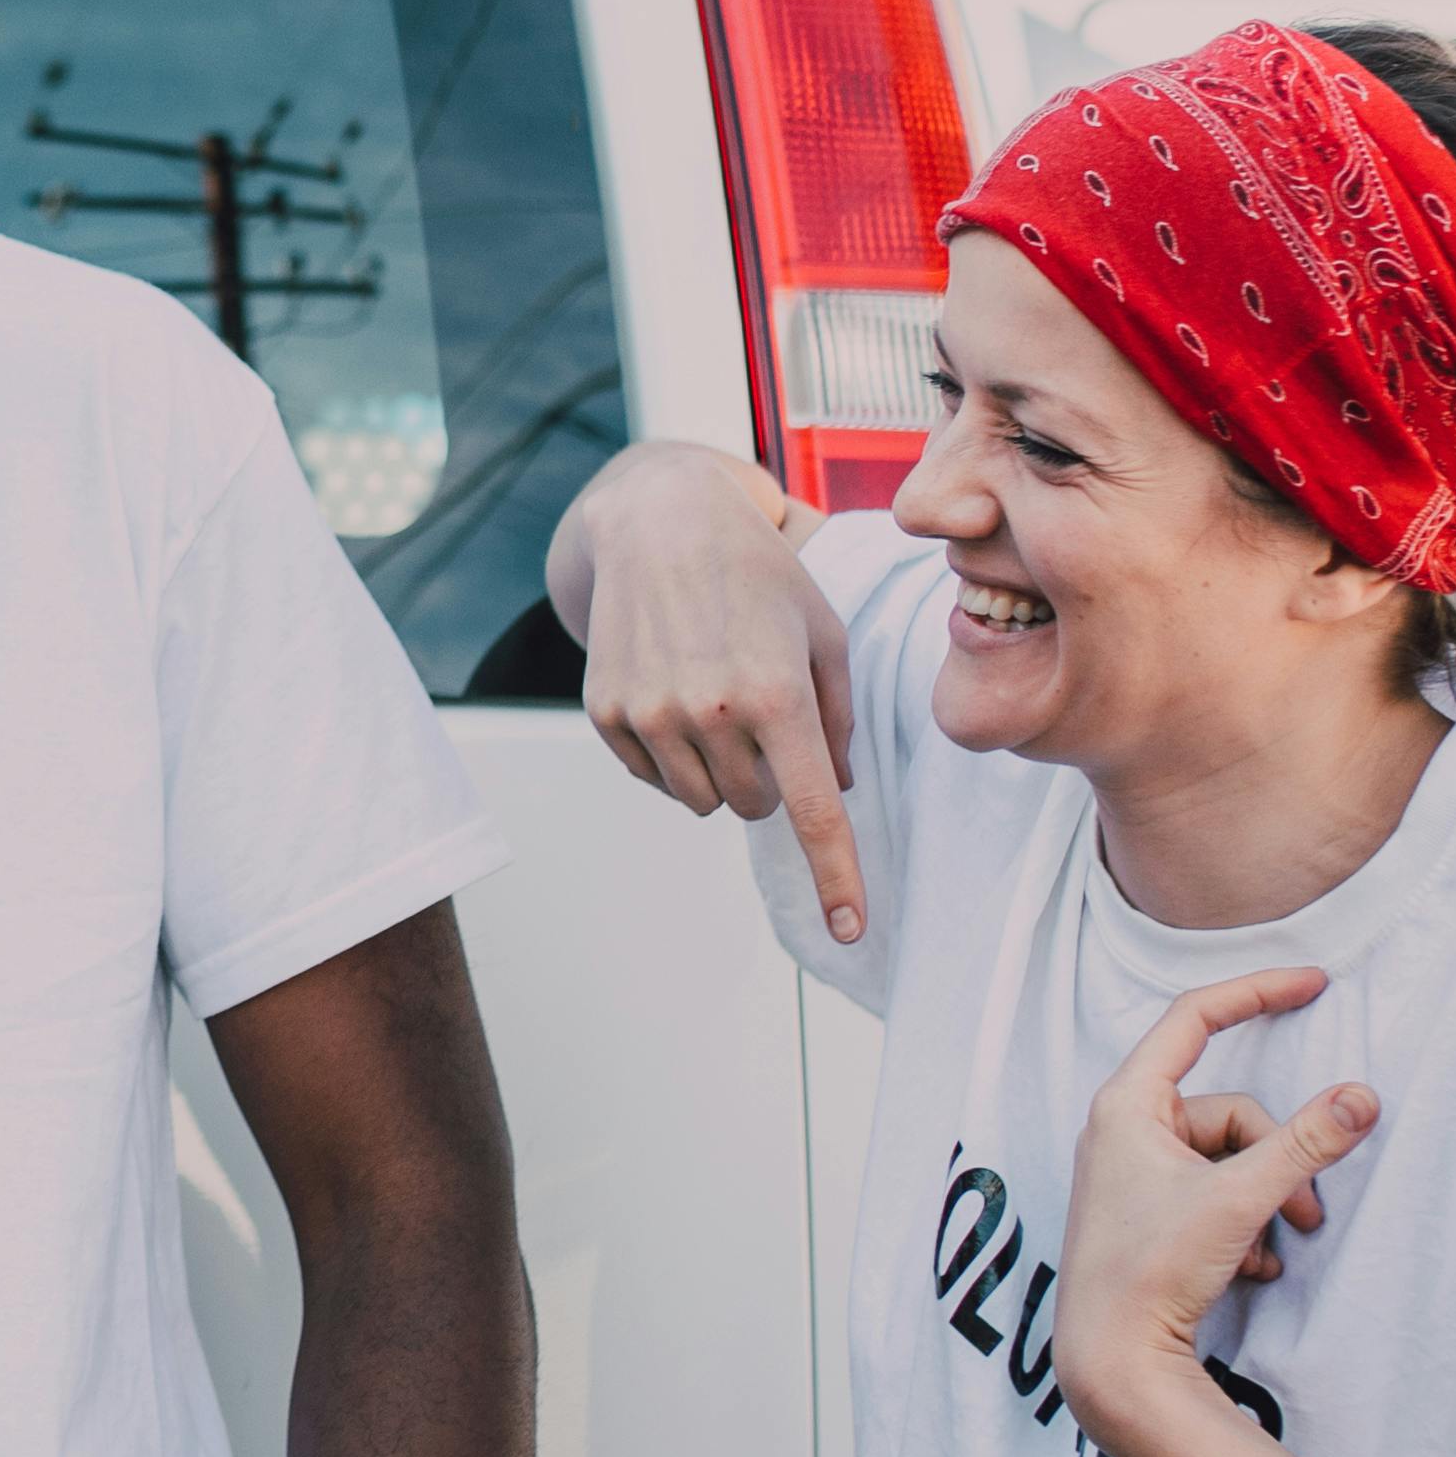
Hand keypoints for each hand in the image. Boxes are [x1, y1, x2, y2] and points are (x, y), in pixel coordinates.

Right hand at [566, 445, 864, 943]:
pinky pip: (654, 778)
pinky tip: (675, 692)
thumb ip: (839, 720)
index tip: (848, 932)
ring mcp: (651, 715)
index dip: (836, 877)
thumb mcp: (822, 633)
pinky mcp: (607, 714)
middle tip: (761, 712)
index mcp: (778, 693)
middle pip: (756, 808)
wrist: (659, 524)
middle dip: (769, 777)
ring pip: (704, 801)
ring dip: (721, 771)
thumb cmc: (757, 575)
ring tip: (718, 699)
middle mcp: (711, 710)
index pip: (813, 811)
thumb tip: (837, 792)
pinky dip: (673, 754)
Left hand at [1044, 970, 1369, 1456]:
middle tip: (1306, 1211)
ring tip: (1278, 1245)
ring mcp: (1134, 1173)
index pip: (1194, 1017)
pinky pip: (1216, 1194)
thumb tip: (1362, 1097)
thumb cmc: (1153, 1271)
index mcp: (1127, 1104)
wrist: (1113, 1359)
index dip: (1256, 992)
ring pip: (1231, 1159)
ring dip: (1268, 1199)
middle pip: (1231, 1110)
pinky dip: (1243, 1227)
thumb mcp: (1241, 1198)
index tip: (1314, 981)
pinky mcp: (1149, 1214)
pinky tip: (1249, 1267)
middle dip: (1279, 1158)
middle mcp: (1123, 1130)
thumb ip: (1306, 1144)